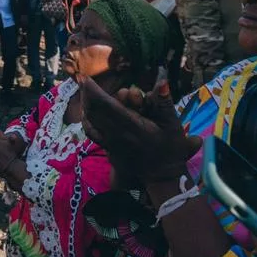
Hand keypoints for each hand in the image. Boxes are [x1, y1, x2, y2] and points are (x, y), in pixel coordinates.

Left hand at [80, 69, 200, 182]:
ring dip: (86, 106)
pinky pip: (92, 133)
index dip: (93, 91)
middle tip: (83, 81)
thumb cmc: (170, 151)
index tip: (85, 78)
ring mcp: (110, 144)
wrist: (162, 178)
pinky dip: (87, 120)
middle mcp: (116, 135)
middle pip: (94, 112)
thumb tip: (161, 82)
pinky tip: (87, 113)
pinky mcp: (109, 150)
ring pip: (91, 122)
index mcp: (131, 126)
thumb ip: (165, 103)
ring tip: (85, 93)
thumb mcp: (173, 126)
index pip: (106, 106)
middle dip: (87, 94)